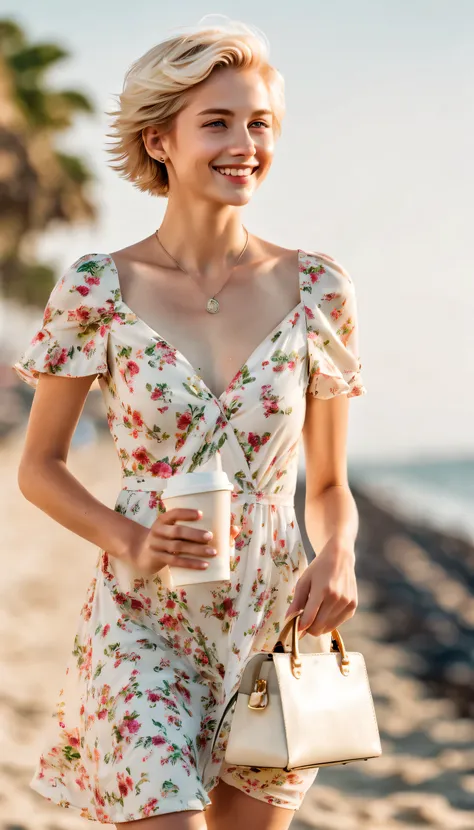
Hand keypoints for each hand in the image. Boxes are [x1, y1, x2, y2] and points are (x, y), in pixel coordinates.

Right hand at [123, 510, 241, 577]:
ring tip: (213, 553)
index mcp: (164, 520)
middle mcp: (158, 530)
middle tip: (211, 537)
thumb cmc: (169, 538)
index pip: (174, 513)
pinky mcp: (157, 559)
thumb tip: (234, 529)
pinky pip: (175, 562)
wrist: (141, 553)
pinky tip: (203, 566)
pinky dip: (190, 564)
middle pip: (177, 531)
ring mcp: (156, 545)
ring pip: (177, 547)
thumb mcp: (177, 530)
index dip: (186, 512)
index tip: (201, 514)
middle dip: (195, 534)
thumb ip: (202, 528)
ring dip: (196, 550)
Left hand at [285, 538, 357, 636]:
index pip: (309, 618)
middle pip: (318, 626)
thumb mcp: (304, 581)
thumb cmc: (318, 569)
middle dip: (308, 628)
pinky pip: (337, 623)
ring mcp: (347, 603)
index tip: (294, 630)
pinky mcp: (353, 606)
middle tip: (303, 621)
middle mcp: (337, 598)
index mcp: (322, 590)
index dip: (299, 627)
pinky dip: (329, 622)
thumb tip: (288, 620)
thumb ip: (296, 601)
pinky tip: (326, 610)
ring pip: (327, 628)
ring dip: (318, 626)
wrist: (340, 558)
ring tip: (314, 613)